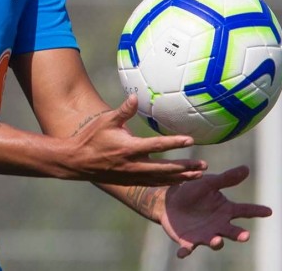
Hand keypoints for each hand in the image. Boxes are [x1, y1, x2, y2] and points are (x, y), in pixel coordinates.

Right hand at [66, 94, 207, 185]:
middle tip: (203, 165)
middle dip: (185, 167)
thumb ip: (124, 110)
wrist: (77, 162)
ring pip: (161, 179)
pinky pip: (153, 184)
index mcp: (129, 148)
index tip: (191, 140)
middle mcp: (133, 164)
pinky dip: (167, 183)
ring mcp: (132, 176)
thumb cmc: (92, 138)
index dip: (175, 142)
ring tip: (198, 175)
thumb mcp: (106, 121)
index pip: (157, 146)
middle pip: (165, 168)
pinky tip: (179, 181)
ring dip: (181, 177)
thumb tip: (136, 97)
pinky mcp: (130, 181)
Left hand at [160, 165, 271, 257]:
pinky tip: (182, 253)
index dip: (257, 211)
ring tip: (217, 240)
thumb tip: (246, 168)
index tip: (269, 211)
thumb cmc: (193, 191)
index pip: (244, 210)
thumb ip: (226, 179)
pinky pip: (188, 248)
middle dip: (239, 235)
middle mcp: (218, 225)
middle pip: (232, 231)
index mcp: (226, 210)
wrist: (171, 201)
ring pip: (214, 242)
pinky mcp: (188, 241)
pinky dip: (186, 251)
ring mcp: (205, 235)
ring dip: (216, 242)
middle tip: (246, 236)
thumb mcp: (209, 183)